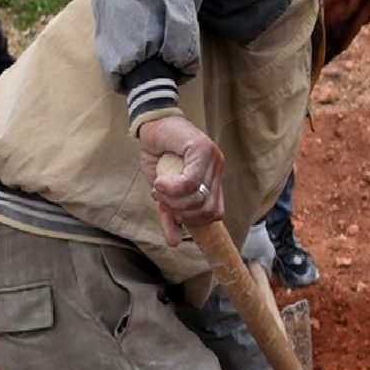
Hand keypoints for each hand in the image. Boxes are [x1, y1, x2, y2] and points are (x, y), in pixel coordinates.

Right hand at [138, 115, 224, 246]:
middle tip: (162, 200)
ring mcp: (213, 158)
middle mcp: (217, 170)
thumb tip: (174, 243)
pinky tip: (159, 182)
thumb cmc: (159, 156)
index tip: (171, 211)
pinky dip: (171, 188)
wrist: (151, 126)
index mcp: (212, 181)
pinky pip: (190, 182)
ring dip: (174, 200)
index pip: (214, 213)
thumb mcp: (163, 193)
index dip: (192, 220)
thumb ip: (170, 215)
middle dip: (181, 212)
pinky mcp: (203, 148)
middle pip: (207, 210)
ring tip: (158, 189)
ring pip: (198, 197)